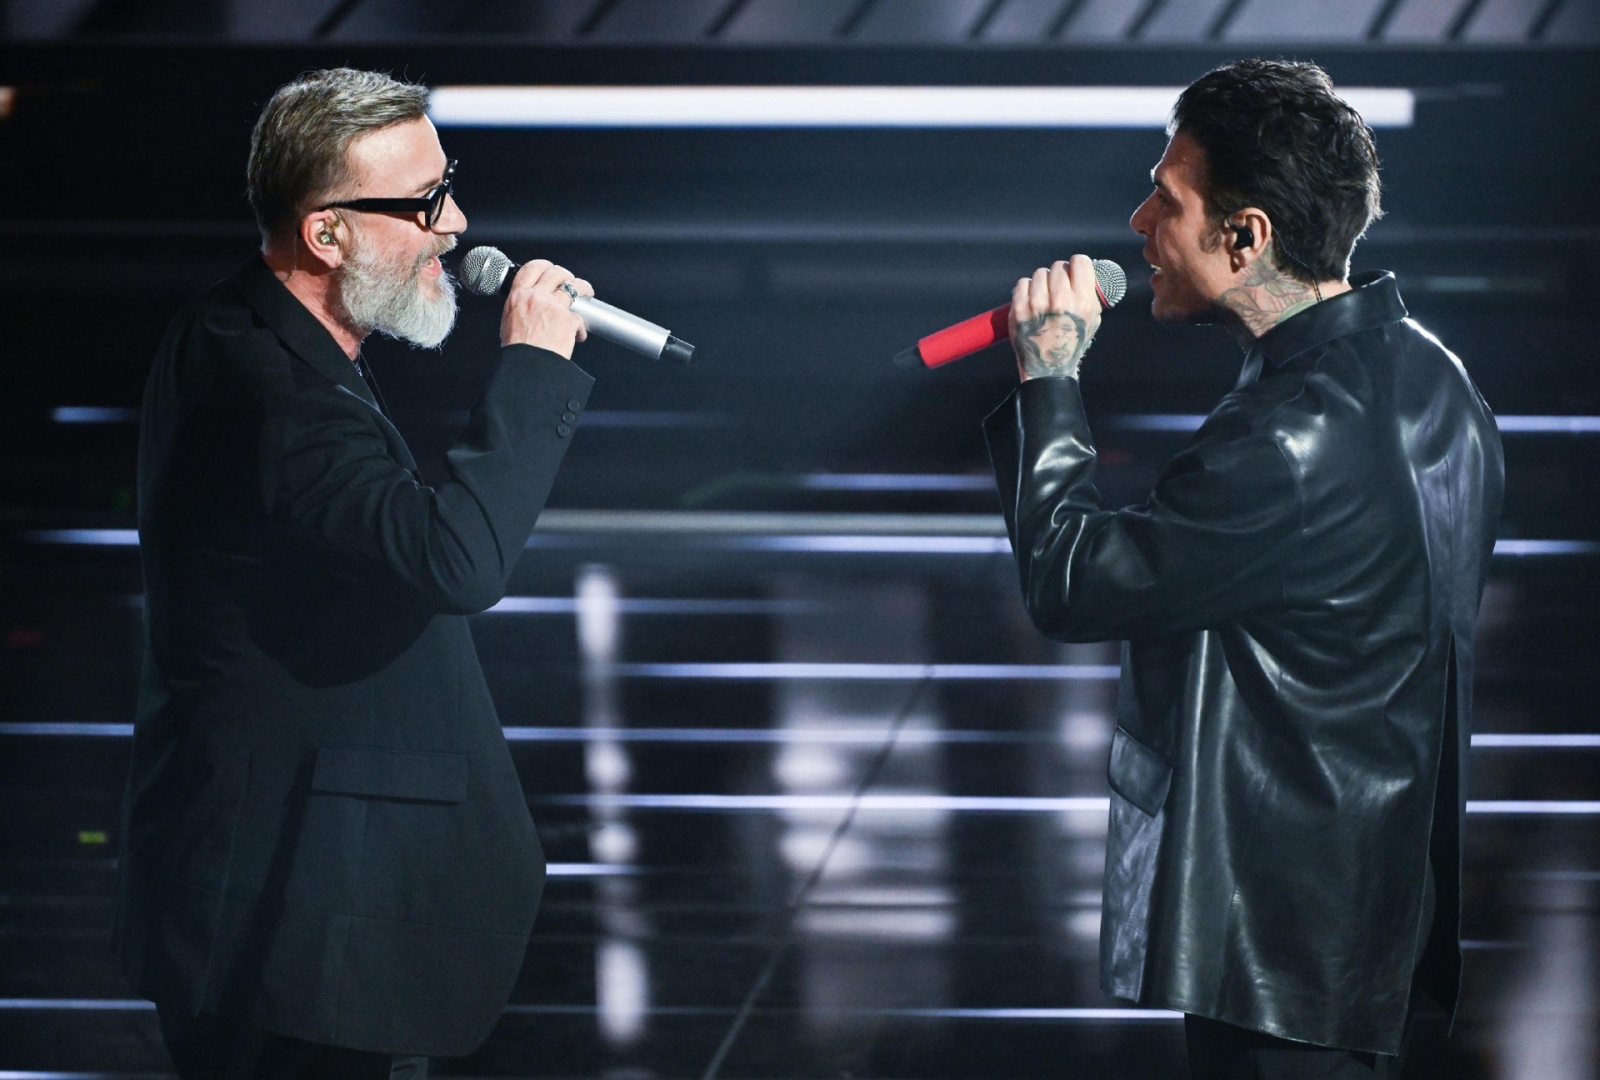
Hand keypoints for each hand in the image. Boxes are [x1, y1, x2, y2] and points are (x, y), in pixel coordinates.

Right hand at [500, 259, 593, 357]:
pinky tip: (578, 336)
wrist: (528, 367)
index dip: (545, 265)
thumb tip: (529, 306)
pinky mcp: (569, 320)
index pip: (532, 268)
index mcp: (518, 296)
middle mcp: (537, 297)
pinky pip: (580, 318)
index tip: (551, 269)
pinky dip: (581, 328)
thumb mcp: (509, 321)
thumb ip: (521, 307)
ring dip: (583, 288)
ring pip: (574, 287)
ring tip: (587, 293)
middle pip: (556, 272)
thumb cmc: (518, 350)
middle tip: (570, 282)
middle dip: (566, 275)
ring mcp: (554, 307)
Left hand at [1010, 255, 1101, 381]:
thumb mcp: (1092, 320)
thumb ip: (1090, 294)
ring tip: (1044, 297)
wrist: (1048, 368)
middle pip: (1058, 266)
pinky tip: (1032, 301)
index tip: (1073, 272)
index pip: (1079, 262)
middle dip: (1059, 275)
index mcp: (1081, 301)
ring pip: (1040, 273)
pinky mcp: (1018, 309)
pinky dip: (1027, 289)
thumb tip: (1085, 273)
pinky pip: (1022, 283)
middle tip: (1057, 288)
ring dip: (1042, 282)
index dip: (1076, 265)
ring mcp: (1036, 304)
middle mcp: (1059, 300)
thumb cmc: (1072, 343)